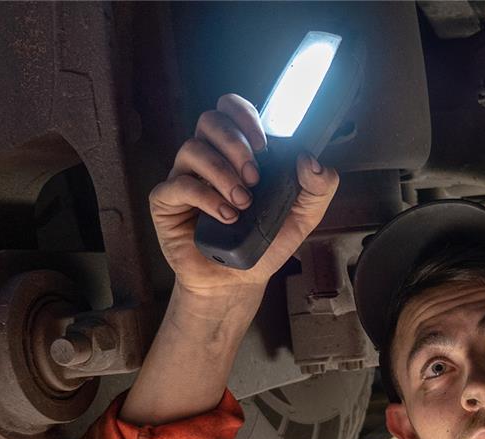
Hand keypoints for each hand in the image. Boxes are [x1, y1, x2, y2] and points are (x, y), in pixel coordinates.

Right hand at [148, 93, 339, 295]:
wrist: (238, 282)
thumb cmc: (264, 244)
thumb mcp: (303, 217)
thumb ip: (318, 188)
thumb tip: (311, 160)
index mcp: (237, 152)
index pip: (231, 110)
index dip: (244, 115)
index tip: (265, 143)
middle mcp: (209, 158)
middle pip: (210, 120)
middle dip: (236, 143)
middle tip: (255, 176)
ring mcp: (184, 177)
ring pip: (192, 148)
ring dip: (223, 172)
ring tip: (243, 203)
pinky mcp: (166, 201)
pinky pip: (179, 184)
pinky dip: (206, 197)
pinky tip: (226, 217)